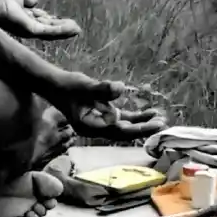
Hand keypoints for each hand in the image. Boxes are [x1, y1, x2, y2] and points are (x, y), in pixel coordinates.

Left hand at [0, 0, 80, 40]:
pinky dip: (62, 30)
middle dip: (61, 28)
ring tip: (77, 29)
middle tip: (75, 28)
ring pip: (50, 32)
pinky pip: (50, 32)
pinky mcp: (31, 31)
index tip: (65, 20)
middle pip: (47, 28)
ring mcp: (28, 30)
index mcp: (22, 17)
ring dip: (64, 31)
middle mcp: (26, 26)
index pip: (40, 20)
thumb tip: (34, 1)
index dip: (52, 20)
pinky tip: (73, 28)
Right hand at [52, 73, 167, 140]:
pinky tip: (149, 112)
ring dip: (141, 122)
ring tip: (159, 118)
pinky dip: (134, 117)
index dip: (138, 128)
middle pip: (123, 132)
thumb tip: (120, 87)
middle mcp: (96, 128)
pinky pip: (122, 119)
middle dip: (143, 128)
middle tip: (163, 124)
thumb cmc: (66, 86)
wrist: (54, 84)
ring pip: (124, 126)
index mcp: (90, 127)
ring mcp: (100, 122)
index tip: (154, 123)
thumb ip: (102, 89)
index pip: (118, 130)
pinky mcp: (102, 115)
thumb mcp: (84, 86)